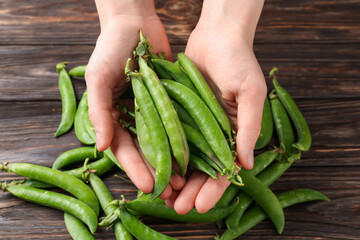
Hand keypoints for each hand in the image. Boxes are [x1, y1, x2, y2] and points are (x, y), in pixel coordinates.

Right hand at [85, 5, 184, 197]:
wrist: (135, 22)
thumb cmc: (110, 48)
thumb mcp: (98, 77)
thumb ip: (98, 111)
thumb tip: (103, 147)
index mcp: (113, 116)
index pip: (124, 149)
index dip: (135, 168)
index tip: (148, 185)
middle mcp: (133, 117)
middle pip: (145, 151)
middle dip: (156, 171)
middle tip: (170, 191)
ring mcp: (152, 110)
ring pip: (163, 141)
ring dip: (172, 161)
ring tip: (183, 180)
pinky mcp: (169, 100)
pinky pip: (176, 122)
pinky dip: (183, 139)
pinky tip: (194, 153)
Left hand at [168, 17, 266, 213]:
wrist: (217, 36)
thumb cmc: (239, 61)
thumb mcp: (250, 93)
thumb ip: (249, 128)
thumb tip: (247, 164)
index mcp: (234, 133)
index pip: (224, 169)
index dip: (214, 189)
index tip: (202, 206)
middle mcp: (213, 133)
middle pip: (201, 169)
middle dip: (191, 190)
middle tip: (177, 210)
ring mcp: (194, 124)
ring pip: (184, 158)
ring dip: (175, 178)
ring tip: (164, 196)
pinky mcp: (178, 112)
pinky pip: (170, 136)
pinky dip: (164, 153)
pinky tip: (155, 167)